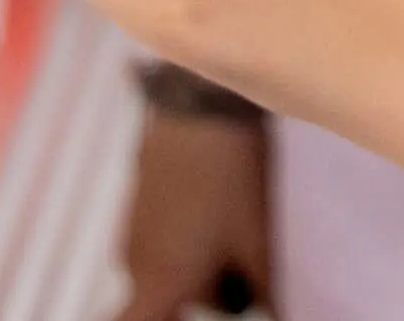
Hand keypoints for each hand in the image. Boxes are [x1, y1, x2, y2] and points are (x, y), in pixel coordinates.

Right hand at [114, 107, 269, 320]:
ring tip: (232, 240)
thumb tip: (271, 314)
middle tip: (232, 279)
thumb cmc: (232, 179)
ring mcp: (132, 232)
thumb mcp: (255, 240)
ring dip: (189, 272)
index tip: (193, 315)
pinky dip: (180, 245)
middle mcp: (135, 265)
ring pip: (158, 273)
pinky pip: (155, 243)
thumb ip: (261, 292)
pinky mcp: (137, 204)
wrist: (201, 104)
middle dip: (192, 299)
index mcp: (161, 284)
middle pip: (156, 305)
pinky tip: (214, 214)